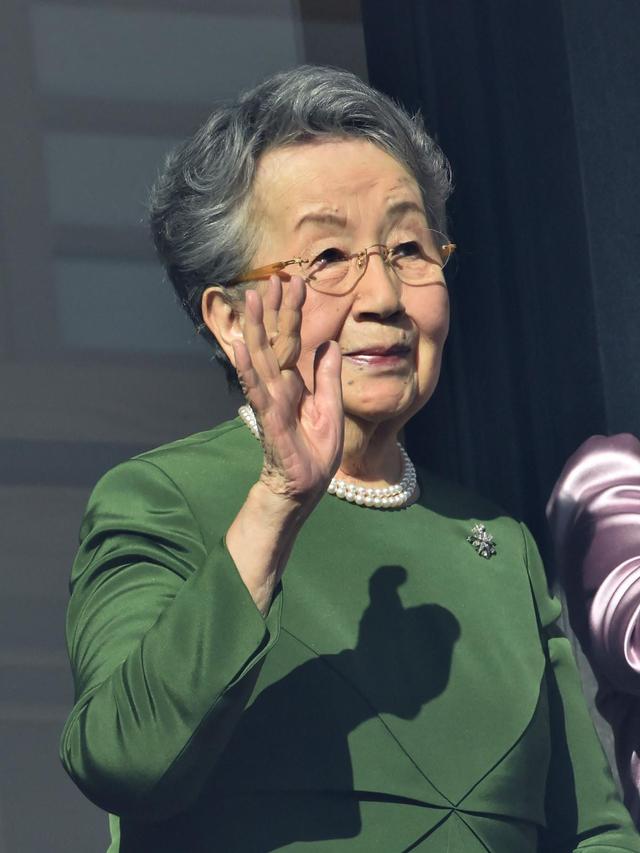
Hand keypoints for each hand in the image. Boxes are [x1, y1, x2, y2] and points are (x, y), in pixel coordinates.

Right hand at [233, 275, 343, 508]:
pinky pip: (257, 390)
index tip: (294, 283)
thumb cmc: (315, 452)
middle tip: (272, 278)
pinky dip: (248, 369)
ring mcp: (270, 401)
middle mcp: (278, 386)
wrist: (305, 486)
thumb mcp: (330, 407)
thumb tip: (330, 344)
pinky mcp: (269, 419)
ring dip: (255, 329)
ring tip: (251, 301)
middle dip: (273, 310)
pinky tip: (241, 347)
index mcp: (294, 382)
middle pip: (273, 341)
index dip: (292, 312)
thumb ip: (329, 377)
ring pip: (261, 359)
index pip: (291, 340)